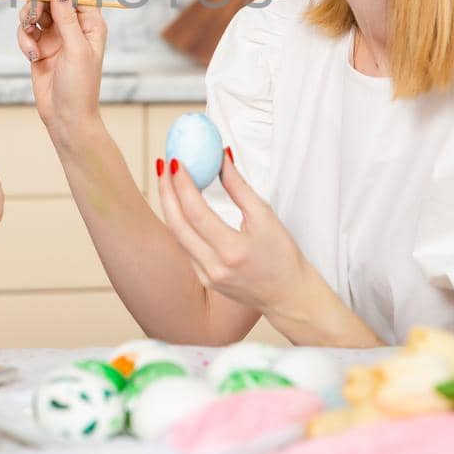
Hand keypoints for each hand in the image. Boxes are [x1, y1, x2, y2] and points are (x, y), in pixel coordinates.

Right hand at [14, 0, 107, 136]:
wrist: (66, 117)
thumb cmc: (80, 86)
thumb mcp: (76, 49)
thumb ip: (66, 18)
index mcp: (91, 24)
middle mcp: (74, 26)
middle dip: (39, 3)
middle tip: (32, 16)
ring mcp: (56, 36)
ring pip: (36, 12)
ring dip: (28, 20)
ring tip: (29, 38)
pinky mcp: (39, 47)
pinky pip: (26, 31)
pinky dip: (24, 39)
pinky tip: (30, 56)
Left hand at [156, 148, 316, 319]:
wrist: (288, 295)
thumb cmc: (282, 255)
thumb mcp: (265, 216)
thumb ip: (239, 187)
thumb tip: (221, 158)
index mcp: (233, 252)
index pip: (197, 213)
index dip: (183, 185)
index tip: (176, 161)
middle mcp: (214, 267)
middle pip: (177, 224)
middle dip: (166, 191)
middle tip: (164, 165)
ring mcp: (206, 276)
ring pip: (176, 235)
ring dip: (169, 205)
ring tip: (167, 178)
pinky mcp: (204, 278)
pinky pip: (184, 246)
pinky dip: (179, 222)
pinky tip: (178, 203)